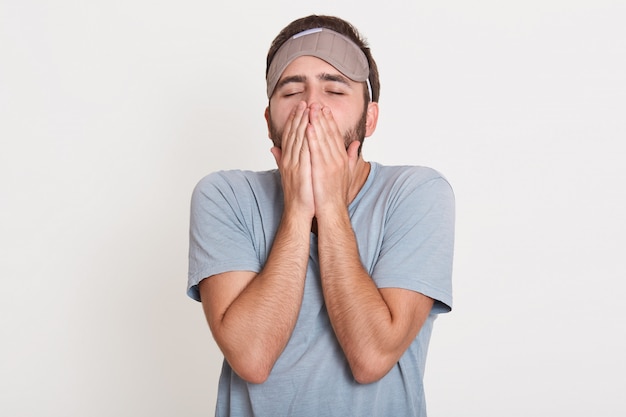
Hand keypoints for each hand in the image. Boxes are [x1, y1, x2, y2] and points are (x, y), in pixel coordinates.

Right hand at [270, 101, 314, 218]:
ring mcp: (294, 165)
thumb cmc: (298, 194)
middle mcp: (289, 160)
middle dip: (299, 116)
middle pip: (293, 133)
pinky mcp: (300, 171)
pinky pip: (304, 151)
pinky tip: (311, 127)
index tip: (300, 107)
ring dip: (303, 122)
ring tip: (309, 108)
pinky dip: (307, 138)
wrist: (298, 211)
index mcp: (287, 159)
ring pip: (298, 139)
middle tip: (305, 102)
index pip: (290, 135)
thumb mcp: (289, 173)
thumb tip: (274, 149)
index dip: (294, 120)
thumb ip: (282, 159)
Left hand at [306, 104, 359, 213]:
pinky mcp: (322, 170)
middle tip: (317, 103)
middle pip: (330, 134)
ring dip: (317, 122)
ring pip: (323, 139)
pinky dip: (313, 138)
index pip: (335, 136)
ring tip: (311, 109)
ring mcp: (331, 164)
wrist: (333, 211)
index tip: (324, 109)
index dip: (330, 121)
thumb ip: (350, 157)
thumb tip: (356, 145)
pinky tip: (308, 127)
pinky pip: (316, 151)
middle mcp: (338, 159)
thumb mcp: (346, 172)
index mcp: (341, 158)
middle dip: (323, 117)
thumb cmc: (336, 194)